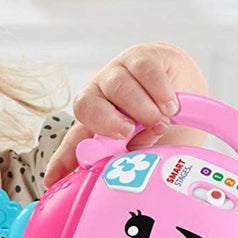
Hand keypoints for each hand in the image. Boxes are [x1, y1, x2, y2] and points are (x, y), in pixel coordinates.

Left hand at [44, 42, 207, 188]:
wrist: (185, 87)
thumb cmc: (158, 120)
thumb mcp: (144, 145)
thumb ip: (129, 156)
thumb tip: (119, 171)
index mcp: (94, 121)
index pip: (73, 142)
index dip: (61, 161)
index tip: (52, 181)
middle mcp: (99, 94)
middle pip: (85, 104)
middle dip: (106, 121)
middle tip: (127, 132)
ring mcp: (117, 73)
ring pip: (117, 86)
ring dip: (140, 108)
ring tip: (159, 122)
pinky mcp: (140, 56)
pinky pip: (144, 70)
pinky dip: (158, 90)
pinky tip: (170, 105)